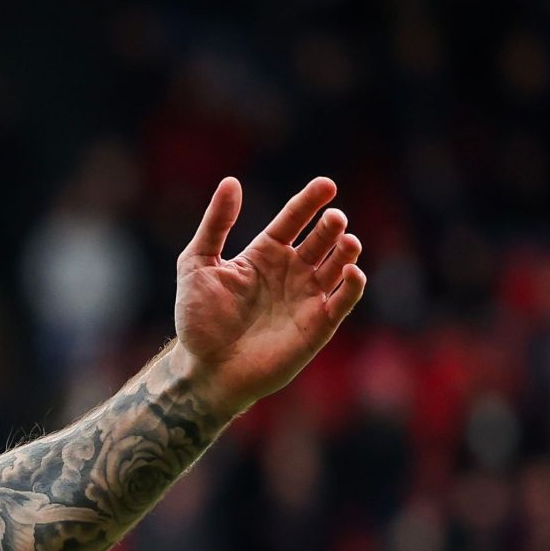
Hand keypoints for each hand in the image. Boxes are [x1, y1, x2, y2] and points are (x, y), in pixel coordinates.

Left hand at [173, 176, 368, 410]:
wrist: (205, 368)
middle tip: (334, 218)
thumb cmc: (198, 318)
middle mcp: (291, 271)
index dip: (309, 201)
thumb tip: (232, 182)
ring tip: (347, 240)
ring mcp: (306, 297)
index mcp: (265, 254)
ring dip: (346, 252)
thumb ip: (215, 224)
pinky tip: (350, 272)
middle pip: (320, 240)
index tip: (327, 184)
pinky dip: (352, 286)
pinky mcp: (318, 325)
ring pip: (337, 266)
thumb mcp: (197, 264)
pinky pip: (343, 301)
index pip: (293, 220)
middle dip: (331, 227)